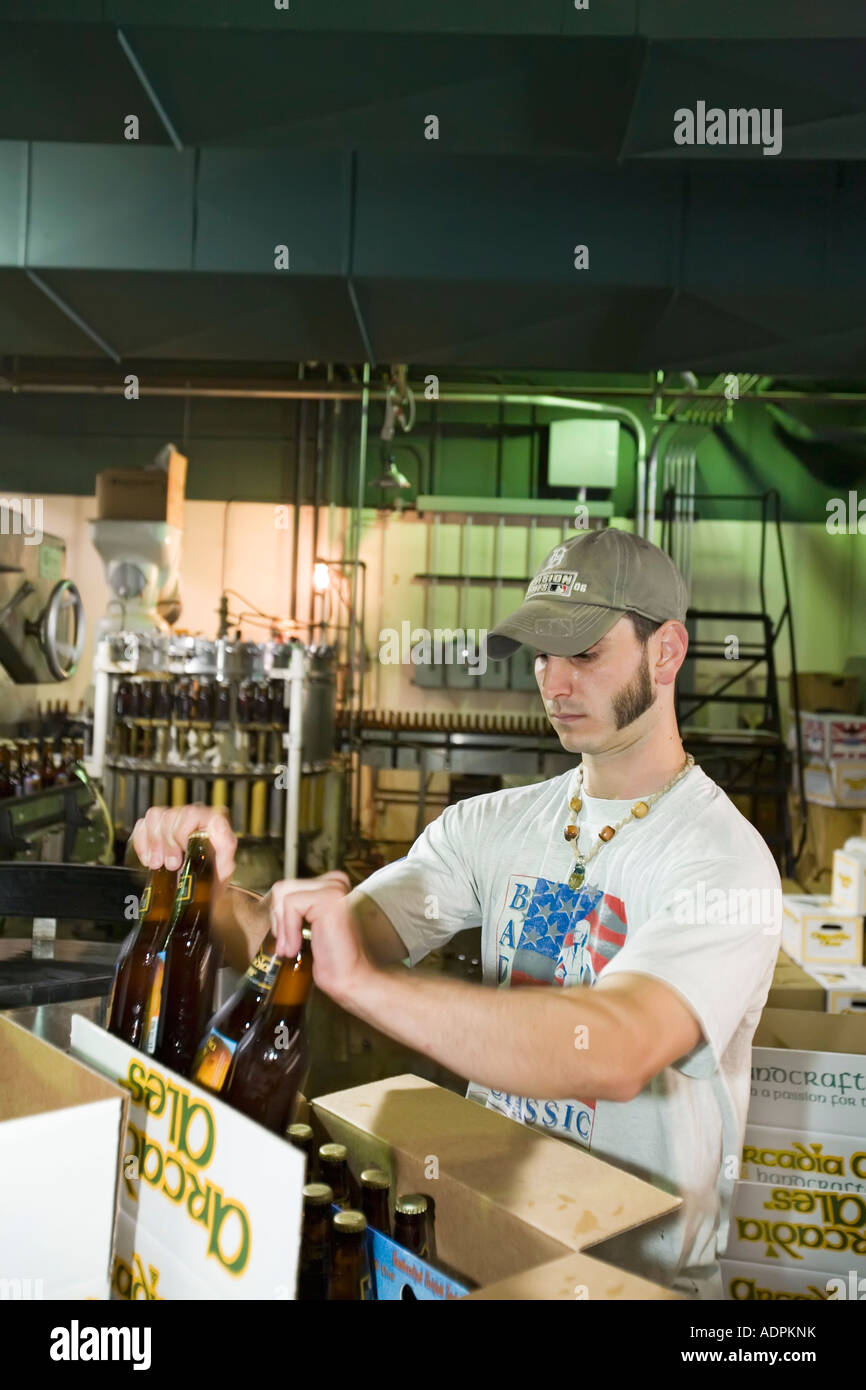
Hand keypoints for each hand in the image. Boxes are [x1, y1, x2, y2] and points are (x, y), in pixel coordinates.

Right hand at [131, 804, 237, 883]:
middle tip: (171, 865)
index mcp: (209, 821)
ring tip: (158, 864)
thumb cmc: (213, 878)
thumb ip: (225, 843)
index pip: (190, 813)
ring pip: (154, 817)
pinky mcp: (157, 828)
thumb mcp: (224, 866)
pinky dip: (142, 844)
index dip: (180, 833)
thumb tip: (218, 822)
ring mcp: (173, 821)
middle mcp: (191, 817)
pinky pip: (142, 825)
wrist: (199, 891)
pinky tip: (149, 859)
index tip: (182, 853)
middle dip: (166, 844)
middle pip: (169, 816)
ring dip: (153, 844)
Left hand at [264, 871, 370, 1002]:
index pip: (287, 887)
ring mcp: (334, 888)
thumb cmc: (329, 957)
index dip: (280, 916)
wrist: (348, 978)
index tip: (287, 940)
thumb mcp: (307, 924)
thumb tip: (271, 903)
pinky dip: (289, 930)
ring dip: (282, 926)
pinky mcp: (329, 899)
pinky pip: (291, 905)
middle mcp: (336, 881)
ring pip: (284, 895)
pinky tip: (298, 947)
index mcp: (331, 884)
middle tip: (288, 945)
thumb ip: (295, 908)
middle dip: (278, 920)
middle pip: (283, 888)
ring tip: (292, 947)